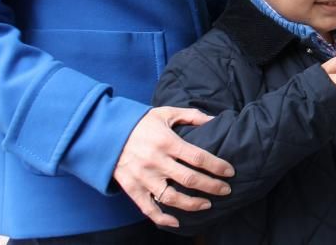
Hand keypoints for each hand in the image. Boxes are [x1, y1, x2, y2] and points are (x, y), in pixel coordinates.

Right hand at [113, 107, 234, 227]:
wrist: (105, 132)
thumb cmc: (139, 122)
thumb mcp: (165, 113)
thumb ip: (191, 116)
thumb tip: (214, 119)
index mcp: (167, 142)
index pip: (198, 158)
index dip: (217, 166)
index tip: (230, 172)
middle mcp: (156, 161)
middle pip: (189, 179)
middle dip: (212, 186)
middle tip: (226, 190)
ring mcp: (143, 177)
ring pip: (172, 197)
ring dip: (192, 204)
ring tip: (207, 204)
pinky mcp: (132, 188)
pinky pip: (148, 208)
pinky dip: (162, 218)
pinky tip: (177, 222)